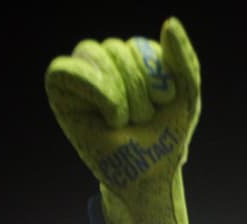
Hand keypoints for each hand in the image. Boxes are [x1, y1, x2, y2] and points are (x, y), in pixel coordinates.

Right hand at [46, 17, 200, 223]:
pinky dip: (96, 89)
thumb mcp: (186, 96)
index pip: (137, 45)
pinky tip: (111, 115)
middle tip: (141, 121)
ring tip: (125, 122)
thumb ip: (184, 59)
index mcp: (131, 63)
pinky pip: (65, 69)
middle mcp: (103, 67)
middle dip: (138, 89)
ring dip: (121, 95)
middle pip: (116, 48)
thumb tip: (168, 22)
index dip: (155, 73)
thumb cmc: (165, 141)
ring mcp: (81, 80)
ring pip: (95, 54)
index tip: (163, 104)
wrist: (150, 179)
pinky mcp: (61, 96)